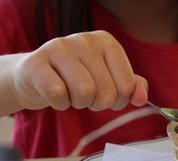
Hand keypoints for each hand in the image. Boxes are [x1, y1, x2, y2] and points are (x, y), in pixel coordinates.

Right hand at [11, 30, 146, 110]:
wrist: (35, 76)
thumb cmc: (77, 78)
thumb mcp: (109, 79)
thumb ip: (131, 87)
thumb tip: (142, 98)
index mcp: (107, 42)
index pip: (127, 85)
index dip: (119, 101)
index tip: (108, 97)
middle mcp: (85, 40)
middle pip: (106, 93)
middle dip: (97, 104)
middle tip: (86, 97)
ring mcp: (59, 47)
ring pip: (84, 92)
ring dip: (79, 103)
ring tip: (71, 94)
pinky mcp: (36, 62)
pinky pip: (57, 94)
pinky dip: (59, 104)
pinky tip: (55, 95)